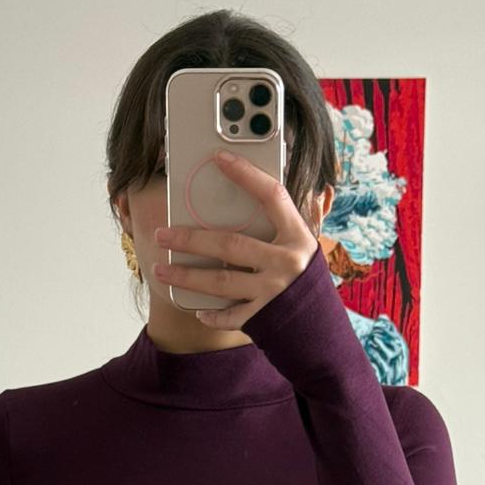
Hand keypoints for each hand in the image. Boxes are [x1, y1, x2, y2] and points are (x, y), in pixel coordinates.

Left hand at [151, 149, 319, 328]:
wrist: (323, 326)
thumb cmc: (306, 280)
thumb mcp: (303, 248)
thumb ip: (280, 226)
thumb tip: (247, 195)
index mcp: (297, 236)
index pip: (271, 196)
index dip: (246, 175)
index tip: (219, 158)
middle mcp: (286, 262)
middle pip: (230, 244)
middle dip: (190, 239)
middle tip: (162, 235)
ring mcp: (274, 292)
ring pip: (220, 281)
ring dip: (186, 277)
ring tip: (161, 270)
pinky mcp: (265, 318)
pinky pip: (230, 316)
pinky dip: (212, 315)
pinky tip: (197, 310)